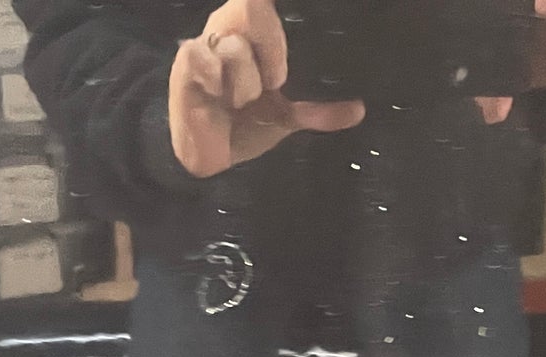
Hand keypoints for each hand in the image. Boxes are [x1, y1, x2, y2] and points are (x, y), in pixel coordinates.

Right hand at [170, 0, 365, 177]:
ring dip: (245, 82)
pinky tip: (220, 95)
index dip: (272, 13)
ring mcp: (207, 42)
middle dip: (272, 50)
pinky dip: (218, 79)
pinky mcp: (186, 63)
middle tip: (275, 83)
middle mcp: (230, 28)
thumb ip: (318, 110)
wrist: (211, 153)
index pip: (263, 2)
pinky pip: (204, 57)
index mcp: (256, 30)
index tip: (286, 62)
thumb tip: (358, 110)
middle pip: (253, 6)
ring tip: (241, 102)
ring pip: (235, 47)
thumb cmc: (246, 123)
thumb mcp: (286, 115)